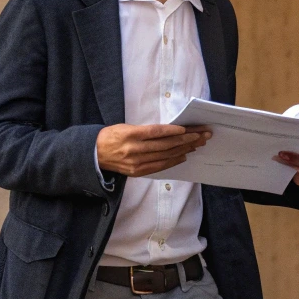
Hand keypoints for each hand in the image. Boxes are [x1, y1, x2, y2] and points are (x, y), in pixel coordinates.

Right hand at [96, 124, 212, 177]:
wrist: (95, 154)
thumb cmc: (111, 136)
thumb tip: (170, 131)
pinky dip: (173, 161)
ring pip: (166, 155)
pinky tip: (184, 155)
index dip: (173, 131)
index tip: (188, 128)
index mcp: (130, 135)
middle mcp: (134, 150)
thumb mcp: (125, 127)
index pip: (156, 132)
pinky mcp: (138, 171)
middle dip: (187, 139)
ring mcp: (137, 162)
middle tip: (202, 134)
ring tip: (198, 143)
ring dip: (184, 149)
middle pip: (166, 144)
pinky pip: (160, 166)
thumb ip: (146, 131)